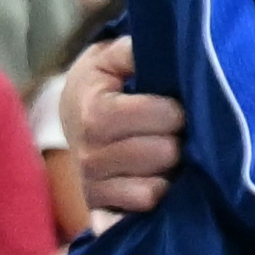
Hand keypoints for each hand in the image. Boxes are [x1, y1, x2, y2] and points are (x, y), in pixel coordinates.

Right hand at [55, 40, 172, 221]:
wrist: (73, 119)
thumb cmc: (102, 87)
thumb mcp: (109, 59)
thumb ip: (129, 50)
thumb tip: (150, 45)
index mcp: (95, 113)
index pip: (160, 117)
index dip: (176, 112)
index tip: (176, 107)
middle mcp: (90, 153)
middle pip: (164, 153)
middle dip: (180, 141)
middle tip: (175, 133)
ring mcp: (94, 183)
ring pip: (156, 187)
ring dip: (171, 171)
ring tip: (167, 154)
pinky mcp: (101, 207)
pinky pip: (142, 209)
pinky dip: (158, 198)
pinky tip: (159, 180)